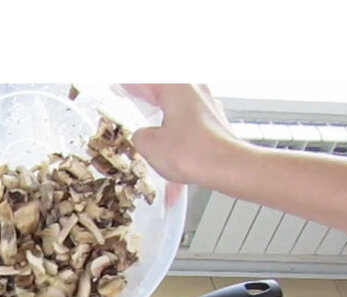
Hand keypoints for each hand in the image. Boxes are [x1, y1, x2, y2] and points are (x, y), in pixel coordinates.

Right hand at [120, 84, 243, 187]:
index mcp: (174, 86)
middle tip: (132, 93)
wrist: (228, 167)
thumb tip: (144, 136)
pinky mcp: (216, 122)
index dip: (128, 83)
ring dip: (164, 106)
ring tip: (150, 114)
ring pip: (179, 100)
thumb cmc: (193, 152)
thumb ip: (140, 136)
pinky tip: (171, 140)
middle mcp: (194, 89)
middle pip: (164, 86)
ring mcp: (208, 104)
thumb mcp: (149, 145)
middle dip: (147, 91)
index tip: (117, 85)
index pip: (145, 79)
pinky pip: (191, 118)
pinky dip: (178, 123)